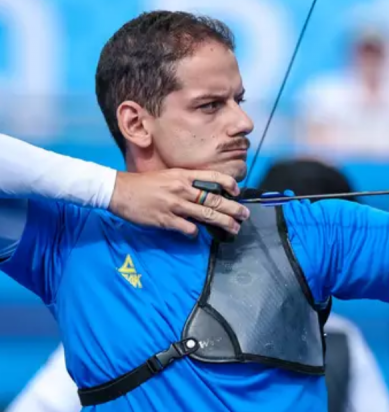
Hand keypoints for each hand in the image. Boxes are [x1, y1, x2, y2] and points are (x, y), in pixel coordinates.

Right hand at [108, 170, 249, 236]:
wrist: (120, 191)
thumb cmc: (145, 184)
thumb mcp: (168, 176)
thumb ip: (186, 183)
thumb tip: (205, 194)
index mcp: (183, 175)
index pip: (212, 177)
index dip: (228, 184)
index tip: (238, 192)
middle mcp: (182, 189)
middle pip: (214, 199)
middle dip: (233, 208)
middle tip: (245, 215)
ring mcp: (175, 204)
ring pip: (206, 214)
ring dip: (223, 222)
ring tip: (234, 228)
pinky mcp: (166, 219)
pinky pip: (188, 228)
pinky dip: (195, 233)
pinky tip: (197, 235)